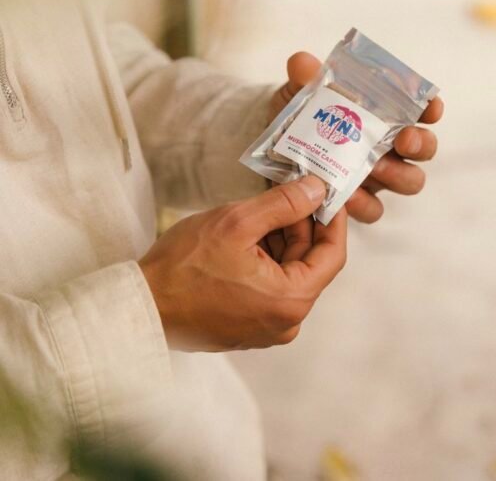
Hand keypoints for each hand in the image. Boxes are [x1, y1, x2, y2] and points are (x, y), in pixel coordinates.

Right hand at [139, 176, 346, 350]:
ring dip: (279, 240)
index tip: (328, 194)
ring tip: (259, 212)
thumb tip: (317, 189)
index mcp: (290, 301)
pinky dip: (265, 259)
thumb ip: (284, 204)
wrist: (141, 307)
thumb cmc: (183, 267)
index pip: (332, 255)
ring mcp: (266, 328)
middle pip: (308, 263)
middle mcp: (285, 322)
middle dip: (299, 225)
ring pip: (287, 273)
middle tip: (286, 192)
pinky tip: (247, 236)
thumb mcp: (237, 222)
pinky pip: (269, 287)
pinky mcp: (247, 326)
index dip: (332, 220)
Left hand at [269, 52, 443, 223]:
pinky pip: (374, 209)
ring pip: (409, 181)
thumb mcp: (298, 93)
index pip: (419, 108)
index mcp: (383, 113)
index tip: (430, 107)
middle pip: (424, 148)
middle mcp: (389, 144)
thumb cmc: (299, 115)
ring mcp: (378, 175)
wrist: (277, 149)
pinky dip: (364, 204)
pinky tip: (347, 197)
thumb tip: (302, 63)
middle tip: (404, 139)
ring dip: (398, 175)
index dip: (430, 108)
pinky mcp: (360, 201)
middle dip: (420, 143)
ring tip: (374, 168)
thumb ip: (302, 78)